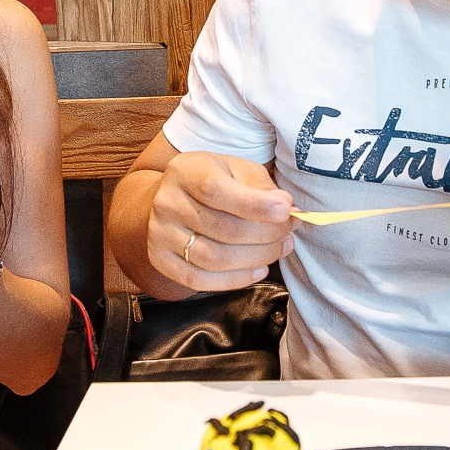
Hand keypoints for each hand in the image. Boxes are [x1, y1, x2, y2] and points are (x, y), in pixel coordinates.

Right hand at [147, 152, 292, 292]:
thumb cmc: (213, 181)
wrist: (172, 199)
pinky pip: (199, 280)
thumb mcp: (236, 169)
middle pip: (222, 229)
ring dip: (256, 258)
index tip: (286, 210)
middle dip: (266, 235)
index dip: (255, 204)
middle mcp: (168, 203)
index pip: (216, 191)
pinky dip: (236, 280)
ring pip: (214, 259)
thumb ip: (261, 186)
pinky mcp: (161, 260)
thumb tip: (288, 211)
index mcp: (186, 172)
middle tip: (289, 233)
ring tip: (279, 249)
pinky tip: (258, 269)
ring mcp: (161, 234)